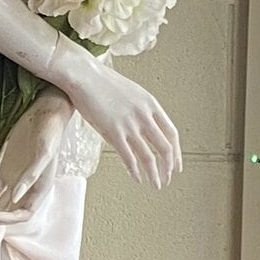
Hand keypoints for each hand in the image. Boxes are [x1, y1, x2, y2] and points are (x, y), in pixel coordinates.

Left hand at [0, 89, 74, 221]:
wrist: (45, 115)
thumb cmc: (49, 133)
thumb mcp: (43, 154)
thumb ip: (30, 176)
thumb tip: (15, 197)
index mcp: (40, 188)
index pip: (23, 213)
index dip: (8, 218)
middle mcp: (28, 189)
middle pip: (10, 211)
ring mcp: (16, 181)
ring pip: (0, 203)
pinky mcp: (7, 172)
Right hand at [52, 44, 180, 188]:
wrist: (83, 75)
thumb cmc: (102, 82)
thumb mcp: (131, 92)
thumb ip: (140, 109)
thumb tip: (143, 125)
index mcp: (151, 104)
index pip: (171, 133)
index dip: (176, 152)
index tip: (176, 164)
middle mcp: (144, 116)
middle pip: (165, 148)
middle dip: (169, 167)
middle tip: (168, 179)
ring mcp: (129, 125)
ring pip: (149, 157)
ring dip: (155, 174)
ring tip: (156, 185)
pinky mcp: (113, 132)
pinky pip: (128, 157)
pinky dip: (135, 171)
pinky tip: (137, 179)